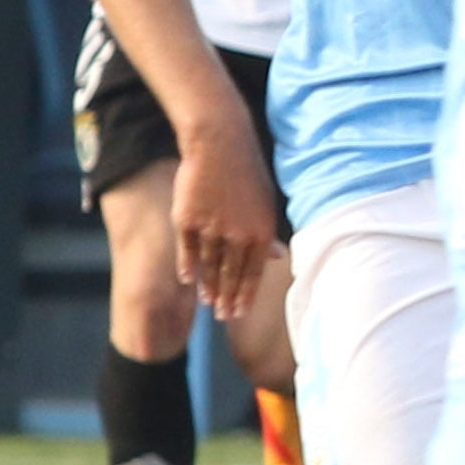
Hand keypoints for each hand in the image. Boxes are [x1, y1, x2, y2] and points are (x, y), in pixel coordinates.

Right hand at [173, 114, 284, 318]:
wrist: (219, 147)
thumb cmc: (247, 175)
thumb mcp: (265, 203)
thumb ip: (266, 233)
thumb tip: (277, 257)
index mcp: (260, 231)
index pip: (253, 273)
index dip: (246, 295)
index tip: (240, 312)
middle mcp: (237, 234)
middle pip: (230, 275)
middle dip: (227, 298)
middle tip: (223, 317)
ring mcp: (210, 228)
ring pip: (208, 266)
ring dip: (208, 287)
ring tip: (208, 302)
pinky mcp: (187, 220)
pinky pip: (187, 250)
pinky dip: (188, 267)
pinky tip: (189, 281)